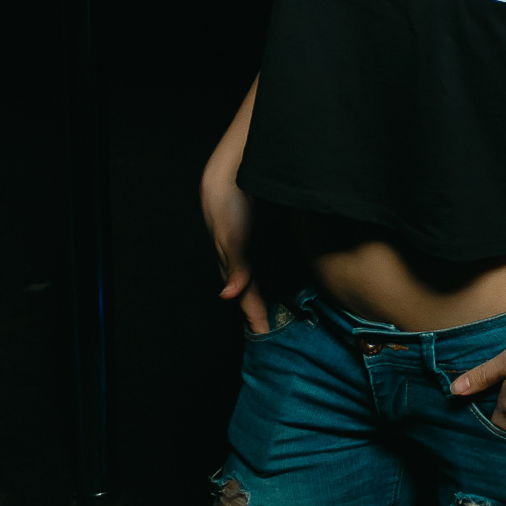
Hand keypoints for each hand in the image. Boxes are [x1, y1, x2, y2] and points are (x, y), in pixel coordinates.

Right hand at [200, 166, 267, 332]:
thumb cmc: (229, 207)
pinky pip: (265, 258)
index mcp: (232, 262)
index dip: (253, 313)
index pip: (245, 295)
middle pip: (249, 289)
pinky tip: (278, 273)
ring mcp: (248, 244)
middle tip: (265, 327)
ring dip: (263, 292)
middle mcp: (240, 256)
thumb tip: (228, 297)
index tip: (262, 332)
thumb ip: (236, 267)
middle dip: (256, 308)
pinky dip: (269, 271)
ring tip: (271, 307)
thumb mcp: (233, 238)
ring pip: (256, 275)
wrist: (228, 173)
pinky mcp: (258, 232)